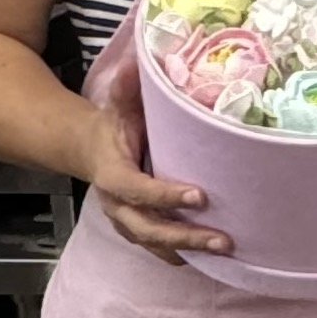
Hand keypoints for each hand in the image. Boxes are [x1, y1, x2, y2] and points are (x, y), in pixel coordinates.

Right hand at [80, 101, 222, 265]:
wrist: (89, 149)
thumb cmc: (113, 125)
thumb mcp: (118, 104)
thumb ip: (127, 86)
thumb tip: (138, 58)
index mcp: (112, 173)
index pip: (137, 189)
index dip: (166, 195)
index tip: (201, 195)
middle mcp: (117, 203)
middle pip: (148, 228)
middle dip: (185, 235)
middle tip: (222, 238)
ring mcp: (126, 221)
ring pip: (155, 243)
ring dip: (190, 249)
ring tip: (227, 249)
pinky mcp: (138, 230)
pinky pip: (160, 249)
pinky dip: (185, 255)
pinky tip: (215, 258)